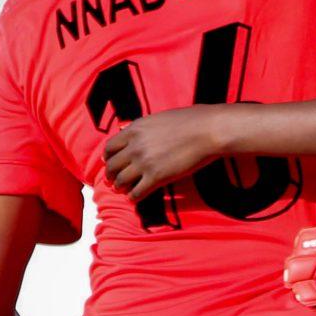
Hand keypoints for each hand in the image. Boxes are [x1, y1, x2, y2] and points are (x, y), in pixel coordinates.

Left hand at [103, 108, 228, 204]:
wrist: (207, 131)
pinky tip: (135, 198)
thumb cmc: (189, 120)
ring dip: (120, 187)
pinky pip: (137, 192)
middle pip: (112, 165)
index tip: (110, 162)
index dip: (108, 158)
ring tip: (123, 190)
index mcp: (134, 130)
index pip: (110, 147)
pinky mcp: (156, 177)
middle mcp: (135, 146)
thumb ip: (140, 126)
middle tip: (113, 180)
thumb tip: (126, 129)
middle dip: (111, 175)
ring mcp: (144, 163)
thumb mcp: (158, 118)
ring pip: (121, 181)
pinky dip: (133, 197)